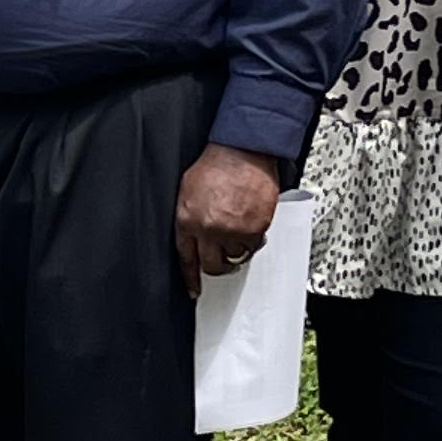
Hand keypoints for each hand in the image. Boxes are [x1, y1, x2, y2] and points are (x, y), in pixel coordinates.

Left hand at [175, 143, 279, 292]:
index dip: (191, 277)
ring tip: (237, 234)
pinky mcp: (255, 228)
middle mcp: (209, 229)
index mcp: (187, 220)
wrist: (241, 151)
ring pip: (235, 257)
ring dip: (236, 250)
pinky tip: (250, 226)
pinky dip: (253, 240)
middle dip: (216, 267)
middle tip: (221, 262)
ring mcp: (233, 230)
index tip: (194, 289)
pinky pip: (253, 246)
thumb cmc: (216, 165)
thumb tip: (192, 238)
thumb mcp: (187, 190)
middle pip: (212, 266)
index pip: (186, 258)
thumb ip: (188, 217)